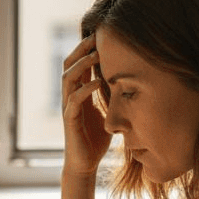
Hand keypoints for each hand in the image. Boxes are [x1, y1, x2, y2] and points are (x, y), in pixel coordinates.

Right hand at [61, 34, 111, 177]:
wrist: (85, 163)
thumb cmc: (97, 138)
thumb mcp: (108, 111)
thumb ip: (111, 95)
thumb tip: (131, 80)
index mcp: (78, 92)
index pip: (78, 64)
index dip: (86, 48)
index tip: (101, 35)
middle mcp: (70, 96)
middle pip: (69, 64)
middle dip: (81, 49)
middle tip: (96, 37)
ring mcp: (68, 107)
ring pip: (68, 78)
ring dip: (82, 64)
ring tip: (97, 54)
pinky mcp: (69, 121)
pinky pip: (73, 100)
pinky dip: (85, 89)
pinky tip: (98, 82)